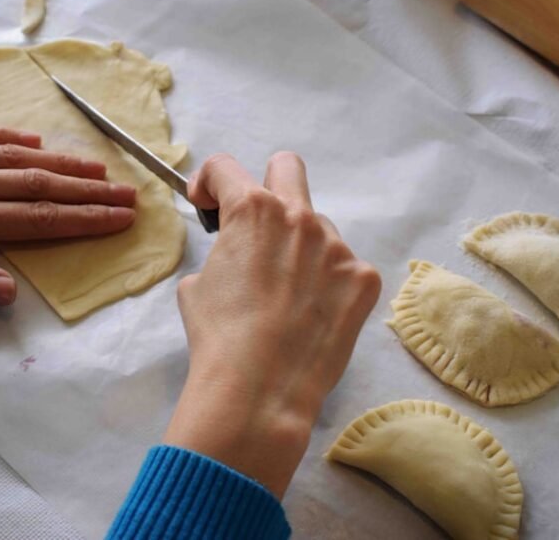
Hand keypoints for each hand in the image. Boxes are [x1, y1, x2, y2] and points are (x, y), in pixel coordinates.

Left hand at [0, 126, 136, 304]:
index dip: (84, 220)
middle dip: (88, 192)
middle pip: (39, 186)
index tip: (122, 218)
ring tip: (98, 167)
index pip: (37, 220)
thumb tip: (10, 293)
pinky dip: (12, 138)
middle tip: (130, 192)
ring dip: (63, 164)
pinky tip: (32, 140)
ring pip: (17, 160)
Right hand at [162, 152, 380, 497]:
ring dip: (301, 249)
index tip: (208, 206)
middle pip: (287, 168)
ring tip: (286, 297)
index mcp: (251, 210)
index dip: (208, 183)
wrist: (260, 391)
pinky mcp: (363, 279)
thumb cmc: (219, 338)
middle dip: (266, 185)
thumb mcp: (195, 286)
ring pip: (318, 229)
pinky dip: (327, 284)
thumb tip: (233, 256)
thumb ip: (220, 253)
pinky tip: (312, 316)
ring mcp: (337, 247)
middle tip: (258, 224)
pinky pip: (343, 268)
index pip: (225, 167)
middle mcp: (299, 217)